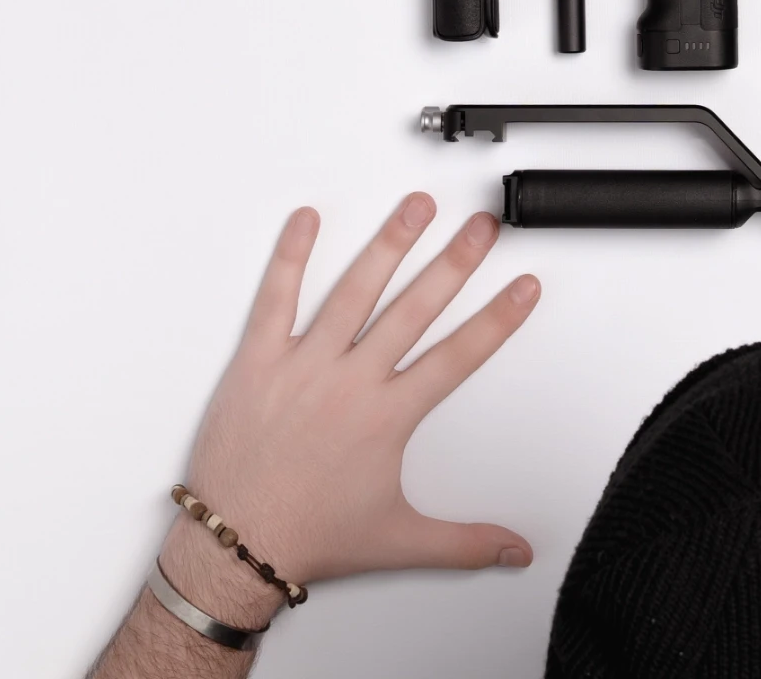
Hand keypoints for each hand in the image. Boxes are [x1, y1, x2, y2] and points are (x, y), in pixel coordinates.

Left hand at [158, 194, 541, 621]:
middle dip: (455, 262)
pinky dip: (291, 257)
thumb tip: (515, 552)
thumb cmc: (308, 537)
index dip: (498, 319)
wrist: (237, 544)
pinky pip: (276, 299)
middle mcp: (350, 383)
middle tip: (481, 228)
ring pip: (354, 292)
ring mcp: (303, 366)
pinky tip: (306, 220)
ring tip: (415, 208)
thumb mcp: (400, 542)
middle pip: (415, 309)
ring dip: (389, 244)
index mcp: (387, 417)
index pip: (458, 356)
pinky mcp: (257, 363)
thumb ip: (466, 543)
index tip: (523, 287)